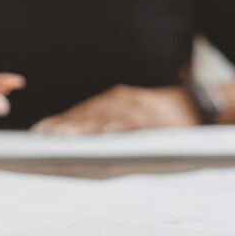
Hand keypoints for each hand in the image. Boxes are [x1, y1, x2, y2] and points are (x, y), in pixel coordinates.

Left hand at [31, 85, 198, 134]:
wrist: (194, 105)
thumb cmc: (155, 113)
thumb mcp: (128, 111)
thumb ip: (105, 121)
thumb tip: (75, 136)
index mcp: (114, 98)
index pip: (82, 110)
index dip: (60, 120)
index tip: (40, 131)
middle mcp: (122, 100)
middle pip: (89, 113)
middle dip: (67, 124)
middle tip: (48, 135)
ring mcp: (138, 107)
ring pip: (107, 117)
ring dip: (86, 127)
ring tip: (68, 136)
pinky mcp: (154, 118)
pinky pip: (134, 123)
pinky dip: (118, 127)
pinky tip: (105, 134)